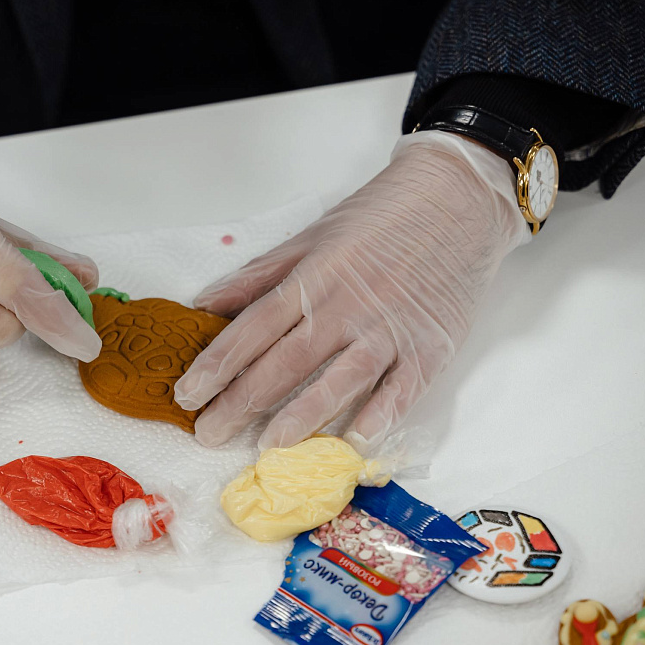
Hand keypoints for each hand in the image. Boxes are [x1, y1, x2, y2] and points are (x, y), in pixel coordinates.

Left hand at [174, 131, 529, 451]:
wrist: (457, 197)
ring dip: (301, 417)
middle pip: (285, 362)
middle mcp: (346, 307)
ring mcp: (390, 329)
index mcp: (312, 278)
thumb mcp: (310, 237)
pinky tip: (353, 441)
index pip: (253, 328)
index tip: (187, 394)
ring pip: (338, 381)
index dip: (217, 364)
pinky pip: (401, 391)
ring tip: (267, 446)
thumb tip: (205, 304)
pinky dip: (378, 417)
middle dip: (241, 402)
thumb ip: (258, 276)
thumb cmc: (379, 217)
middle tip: (208, 435)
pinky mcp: (430, 347)